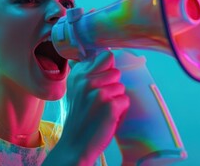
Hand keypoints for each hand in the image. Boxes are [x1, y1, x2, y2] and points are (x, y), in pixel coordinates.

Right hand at [59, 50, 129, 164]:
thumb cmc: (79, 117)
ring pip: (121, 86)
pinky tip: (108, 117)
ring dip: (116, 99)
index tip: (102, 80)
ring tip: (103, 109)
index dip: (107, 68)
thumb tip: (97, 55)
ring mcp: (98, 92)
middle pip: (116, 71)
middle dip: (112, 85)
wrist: (75, 144)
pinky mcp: (110, 105)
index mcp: (77, 75)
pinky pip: (125, 100)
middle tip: (100, 100)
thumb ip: (85, 73)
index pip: (106, 56)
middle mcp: (86, 80)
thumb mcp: (74, 90)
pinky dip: (120, 110)